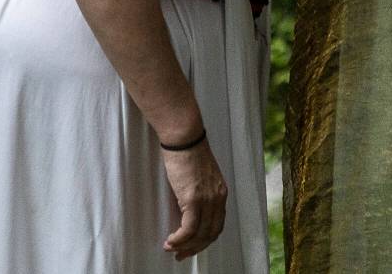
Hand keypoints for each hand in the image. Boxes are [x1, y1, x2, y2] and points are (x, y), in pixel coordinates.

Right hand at [161, 138, 227, 260]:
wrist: (184, 136)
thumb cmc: (187, 151)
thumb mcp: (200, 175)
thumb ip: (200, 192)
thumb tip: (188, 209)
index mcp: (221, 191)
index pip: (217, 224)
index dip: (204, 239)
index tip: (191, 246)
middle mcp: (218, 197)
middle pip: (211, 233)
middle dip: (195, 248)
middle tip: (181, 255)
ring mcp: (207, 199)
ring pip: (200, 235)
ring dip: (185, 246)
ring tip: (171, 248)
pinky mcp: (193, 198)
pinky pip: (188, 229)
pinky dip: (179, 239)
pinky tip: (170, 241)